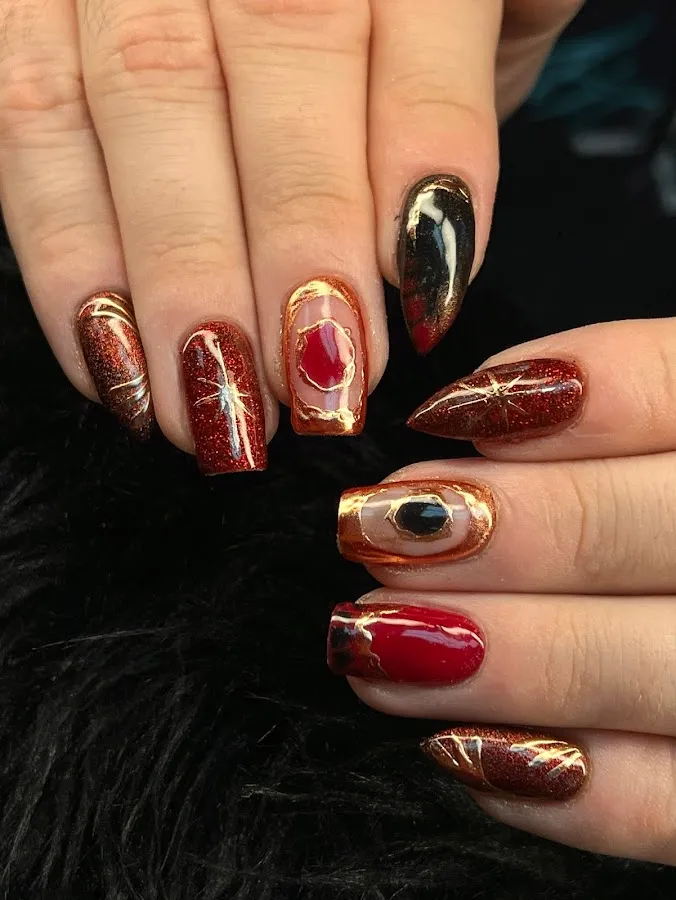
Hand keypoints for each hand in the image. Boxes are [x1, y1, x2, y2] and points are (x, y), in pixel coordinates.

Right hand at [0, 0, 581, 471]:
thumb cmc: (389, 4)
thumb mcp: (483, 6)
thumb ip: (464, 85)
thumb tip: (435, 248)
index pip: (413, 15)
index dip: (420, 158)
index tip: (425, 306)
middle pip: (281, 43)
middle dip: (297, 238)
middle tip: (316, 389)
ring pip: (145, 88)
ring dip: (178, 271)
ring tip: (213, 406)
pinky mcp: (31, 11)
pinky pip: (28, 117)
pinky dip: (66, 251)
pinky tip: (112, 361)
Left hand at [329, 317, 675, 863]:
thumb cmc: (662, 526)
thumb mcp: (661, 449)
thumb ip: (608, 417)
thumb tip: (474, 412)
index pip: (675, 387)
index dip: (562, 390)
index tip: (443, 413)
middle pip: (632, 529)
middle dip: (491, 528)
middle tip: (373, 528)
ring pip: (636, 669)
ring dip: (488, 652)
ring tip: (371, 636)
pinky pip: (663, 809)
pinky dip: (557, 789)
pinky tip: (458, 747)